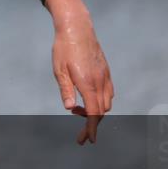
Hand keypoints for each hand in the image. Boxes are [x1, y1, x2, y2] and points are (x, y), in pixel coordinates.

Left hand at [45, 0, 113, 144]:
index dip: (91, 128)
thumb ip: (66, 90)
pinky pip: (108, 93)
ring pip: (107, 103)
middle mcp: (100, 81)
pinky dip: (101, 102)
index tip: (88, 140)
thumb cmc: (64, 48)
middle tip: (80, 134)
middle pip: (101, 111)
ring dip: (96, 112)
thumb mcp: (59, 70)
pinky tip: (88, 100)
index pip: (93, 113)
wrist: (77, 28)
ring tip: (78, 111)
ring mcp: (105, 76)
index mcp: (88, 83)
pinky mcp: (106, 71)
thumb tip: (70, 109)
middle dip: (92, 125)